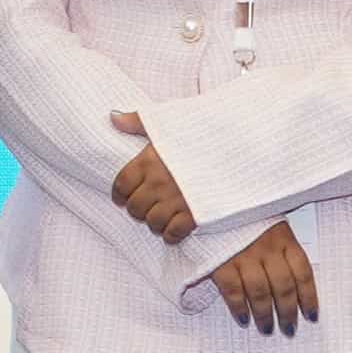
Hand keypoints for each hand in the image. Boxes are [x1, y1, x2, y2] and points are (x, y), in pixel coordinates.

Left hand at [105, 113, 197, 245]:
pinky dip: (171, 235)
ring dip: (154, 223)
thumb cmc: (202, 131)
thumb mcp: (169, 121)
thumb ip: (138, 121)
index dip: (119, 194)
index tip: (122, 198)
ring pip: (152, 223)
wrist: (237, 144)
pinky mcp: (195, 214)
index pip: (122, 185)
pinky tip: (173, 229)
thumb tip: (113, 117)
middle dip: (138, 210)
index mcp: (149, 160)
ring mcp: (177, 200)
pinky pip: (173, 232)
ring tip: (160, 217)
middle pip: (135, 208)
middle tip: (145, 206)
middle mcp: (159, 182)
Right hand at [208, 219, 319, 337]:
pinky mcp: (220, 261)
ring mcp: (243, 254)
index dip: (309, 297)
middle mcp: (266, 248)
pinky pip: (233, 290)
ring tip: (267, 328)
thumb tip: (296, 278)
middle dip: (287, 312)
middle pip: (284, 287)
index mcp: (283, 237)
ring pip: (260, 292)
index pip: (303, 272)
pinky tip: (243, 317)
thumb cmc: (243, 213)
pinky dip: (238, 307)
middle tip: (289, 328)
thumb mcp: (269, 220)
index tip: (311, 315)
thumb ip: (281, 245)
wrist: (211, 199)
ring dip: (265, 315)